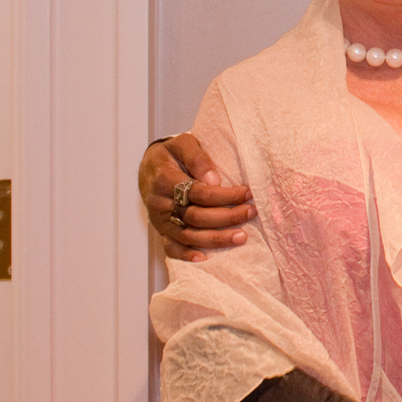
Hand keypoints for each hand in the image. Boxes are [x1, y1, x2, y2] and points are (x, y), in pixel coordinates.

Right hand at [139, 133, 253, 260]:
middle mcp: (160, 203)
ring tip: (242, 236)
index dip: (225, 195)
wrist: (150, 166)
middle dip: (227, 217)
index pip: (199, 193)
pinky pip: (171, 247)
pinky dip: (186, 255)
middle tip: (251, 212)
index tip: (248, 193)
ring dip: (216, 239)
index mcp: (165, 180)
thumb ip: (197, 158)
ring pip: (188, 235)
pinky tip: (205, 258)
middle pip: (196, 216)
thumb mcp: (182, 144)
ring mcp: (160, 220)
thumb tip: (214, 180)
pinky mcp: (160, 231)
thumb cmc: (171, 154)